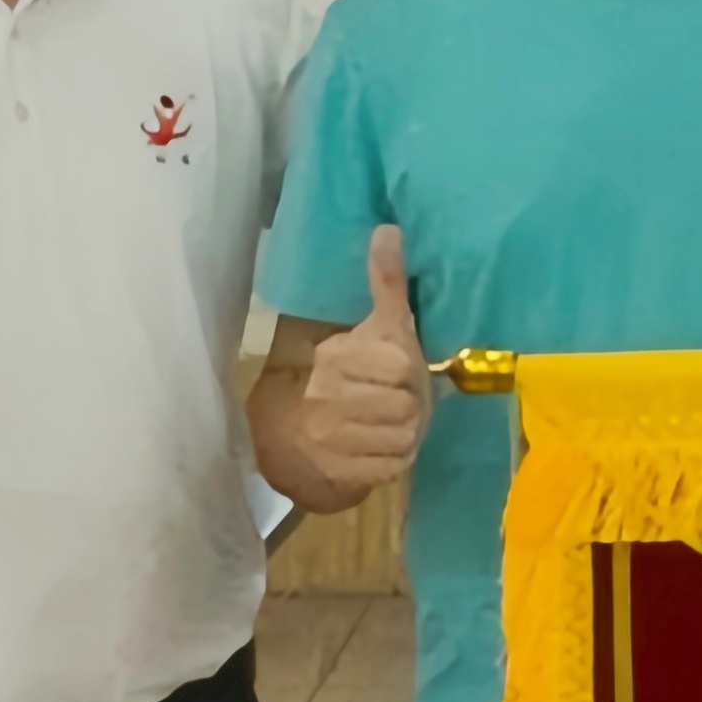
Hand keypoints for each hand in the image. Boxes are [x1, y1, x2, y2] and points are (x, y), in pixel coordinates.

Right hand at [301, 226, 432, 494]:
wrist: (291, 432)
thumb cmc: (344, 371)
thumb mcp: (368, 326)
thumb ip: (384, 282)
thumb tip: (390, 229)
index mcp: (336, 358)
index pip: (401, 365)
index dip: (407, 369)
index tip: (396, 369)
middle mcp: (329, 399)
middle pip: (407, 404)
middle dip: (410, 402)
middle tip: (396, 398)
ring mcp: (333, 439)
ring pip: (404, 436)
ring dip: (406, 431)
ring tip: (392, 421)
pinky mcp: (341, 473)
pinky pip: (393, 466)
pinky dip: (396, 457)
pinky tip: (383, 443)